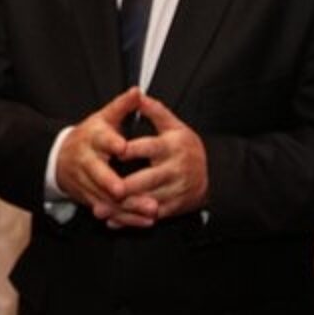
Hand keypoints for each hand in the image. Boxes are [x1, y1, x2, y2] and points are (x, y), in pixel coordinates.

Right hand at [55, 88, 140, 212]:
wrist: (59, 158)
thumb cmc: (89, 136)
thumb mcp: (102, 118)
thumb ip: (122, 107)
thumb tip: (137, 91)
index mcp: (92, 138)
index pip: (101, 140)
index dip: (111, 143)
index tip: (123, 147)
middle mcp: (86, 161)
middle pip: (98, 173)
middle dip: (110, 183)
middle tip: (124, 190)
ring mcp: (86, 182)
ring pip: (105, 197)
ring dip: (127, 206)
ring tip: (150, 210)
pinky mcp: (89, 199)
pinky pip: (109, 211)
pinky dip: (126, 218)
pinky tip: (145, 221)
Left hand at [108, 94, 207, 224]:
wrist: (214, 174)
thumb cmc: (187, 147)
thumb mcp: (175, 126)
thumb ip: (155, 111)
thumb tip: (137, 94)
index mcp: (172, 146)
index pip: (149, 147)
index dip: (131, 149)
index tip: (114, 151)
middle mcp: (174, 169)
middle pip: (147, 179)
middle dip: (125, 186)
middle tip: (103, 188)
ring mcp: (175, 190)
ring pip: (146, 201)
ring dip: (123, 207)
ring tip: (99, 209)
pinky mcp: (174, 207)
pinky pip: (151, 215)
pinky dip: (131, 220)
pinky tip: (113, 220)